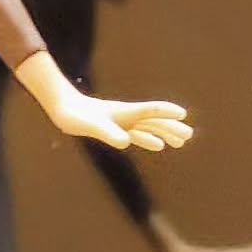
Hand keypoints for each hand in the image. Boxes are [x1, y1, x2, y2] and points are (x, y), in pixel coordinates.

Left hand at [46, 89, 192, 152]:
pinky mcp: (116, 128)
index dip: (166, 113)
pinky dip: (150, 139)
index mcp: (124, 113)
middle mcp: (127, 116)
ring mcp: (122, 122)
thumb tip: (125, 142)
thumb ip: (108, 133)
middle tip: (189, 135)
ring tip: (181, 141)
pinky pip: (138, 134)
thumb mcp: (90, 125)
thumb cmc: (74, 114)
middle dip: (172, 127)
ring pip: (149, 127)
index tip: (183, 115)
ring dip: (165, 133)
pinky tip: (158, 145)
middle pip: (154, 120)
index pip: (151, 111)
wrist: (61, 107)